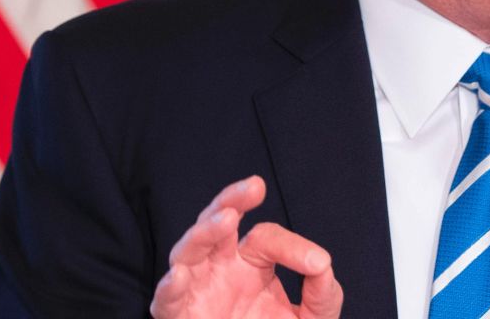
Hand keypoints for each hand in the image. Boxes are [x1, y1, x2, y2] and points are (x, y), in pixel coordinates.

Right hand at [150, 176, 342, 318]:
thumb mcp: (312, 317)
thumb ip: (323, 293)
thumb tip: (322, 265)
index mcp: (252, 263)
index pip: (266, 237)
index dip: (293, 247)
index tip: (318, 264)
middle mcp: (221, 268)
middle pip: (217, 221)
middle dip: (232, 199)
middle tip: (255, 185)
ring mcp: (197, 289)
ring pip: (188, 250)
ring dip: (204, 232)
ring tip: (226, 219)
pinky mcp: (179, 316)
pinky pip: (166, 299)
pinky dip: (169, 287)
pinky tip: (179, 275)